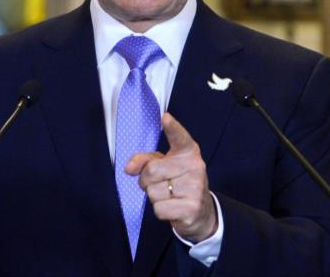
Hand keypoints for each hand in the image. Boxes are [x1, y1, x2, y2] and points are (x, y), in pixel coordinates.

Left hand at [124, 112, 217, 241]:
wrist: (201, 211)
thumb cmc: (178, 183)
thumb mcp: (163, 166)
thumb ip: (144, 160)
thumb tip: (129, 168)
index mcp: (188, 152)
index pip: (180, 137)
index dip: (172, 127)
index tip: (165, 118)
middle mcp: (195, 166)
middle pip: (151, 171)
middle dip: (147, 181)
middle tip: (160, 184)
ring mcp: (195, 187)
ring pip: (153, 192)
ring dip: (154, 197)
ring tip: (169, 196)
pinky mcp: (191, 207)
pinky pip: (159, 208)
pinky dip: (161, 210)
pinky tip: (173, 207)